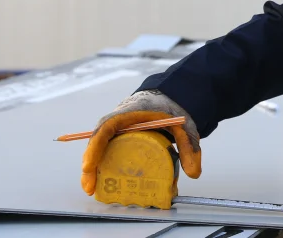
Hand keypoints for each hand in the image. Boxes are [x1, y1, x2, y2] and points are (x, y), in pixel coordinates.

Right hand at [80, 89, 201, 195]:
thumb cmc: (174, 107)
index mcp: (131, 112)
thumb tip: (194, 174)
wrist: (172, 95)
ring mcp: (118, 124)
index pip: (106, 127)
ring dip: (92, 164)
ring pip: (98, 144)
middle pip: (97, 140)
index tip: (89, 166)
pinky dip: (100, 160)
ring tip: (91, 187)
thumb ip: (190, 147)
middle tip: (90, 187)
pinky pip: (105, 144)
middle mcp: (119, 117)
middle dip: (89, 164)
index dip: (94, 147)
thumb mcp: (185, 126)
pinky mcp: (120, 131)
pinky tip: (101, 177)